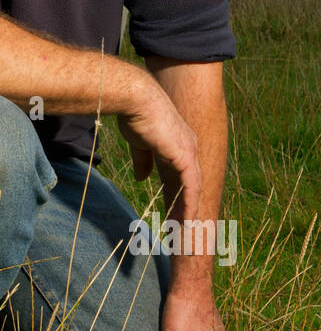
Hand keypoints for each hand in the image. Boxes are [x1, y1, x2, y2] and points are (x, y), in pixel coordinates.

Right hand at [118, 86, 201, 221]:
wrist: (136, 100)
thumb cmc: (135, 116)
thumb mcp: (139, 143)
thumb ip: (143, 161)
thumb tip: (141, 178)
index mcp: (180, 144)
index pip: (183, 175)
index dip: (179, 194)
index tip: (172, 211)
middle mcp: (189, 148)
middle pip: (191, 184)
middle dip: (186, 206)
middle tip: (181, 227)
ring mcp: (190, 153)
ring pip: (194, 188)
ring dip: (189, 210)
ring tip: (186, 230)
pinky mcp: (185, 157)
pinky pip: (192, 187)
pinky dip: (190, 204)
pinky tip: (188, 220)